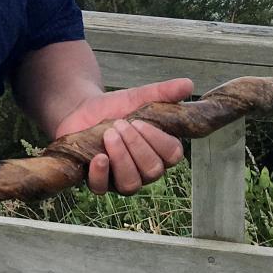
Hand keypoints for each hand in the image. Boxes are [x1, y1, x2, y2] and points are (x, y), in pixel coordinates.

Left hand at [53, 78, 192, 195]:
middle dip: (137, 146)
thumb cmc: (117, 107)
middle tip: (120, 124)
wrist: (83, 110)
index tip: (139, 122)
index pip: (173, 155)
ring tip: (109, 135)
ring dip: (121, 158)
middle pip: (153, 170)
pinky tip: (99, 157)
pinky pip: (102, 188)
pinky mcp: (99, 182)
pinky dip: (101, 174)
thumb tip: (189, 84)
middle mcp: (144, 170)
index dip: (158, 141)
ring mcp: (121, 179)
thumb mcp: (138, 97)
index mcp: (160, 150)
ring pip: (131, 183)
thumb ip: (163, 93)